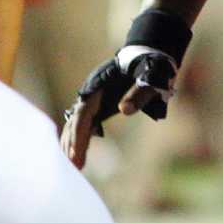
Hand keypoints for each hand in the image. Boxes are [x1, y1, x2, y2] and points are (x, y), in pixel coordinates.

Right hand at [60, 46, 177, 167]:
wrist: (148, 55)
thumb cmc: (150, 67)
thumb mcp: (149, 78)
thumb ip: (139, 93)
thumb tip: (124, 110)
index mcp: (99, 86)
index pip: (84, 114)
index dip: (79, 135)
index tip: (77, 154)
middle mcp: (91, 92)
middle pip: (75, 120)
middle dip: (73, 143)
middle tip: (73, 166)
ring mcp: (92, 98)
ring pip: (76, 123)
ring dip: (72, 143)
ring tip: (72, 166)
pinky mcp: (98, 104)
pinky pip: (84, 124)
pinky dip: (79, 138)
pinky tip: (77, 155)